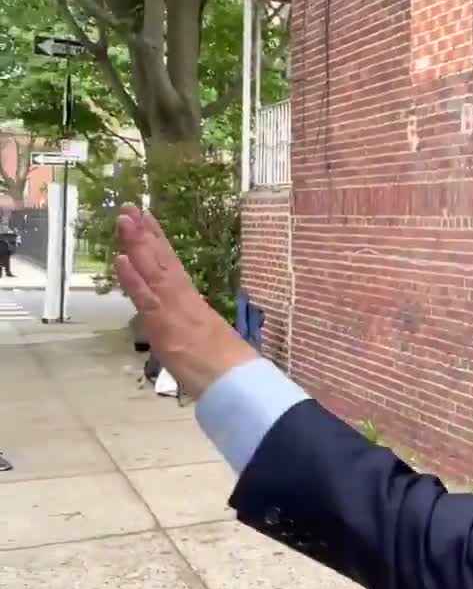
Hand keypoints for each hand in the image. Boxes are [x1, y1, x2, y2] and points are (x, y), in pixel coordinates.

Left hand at [114, 205, 256, 398]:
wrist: (235, 381)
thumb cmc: (228, 367)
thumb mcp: (209, 341)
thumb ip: (193, 329)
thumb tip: (188, 326)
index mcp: (193, 303)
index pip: (172, 266)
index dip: (158, 242)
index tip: (147, 220)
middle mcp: (183, 300)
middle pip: (161, 261)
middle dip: (144, 234)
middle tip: (130, 207)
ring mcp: (174, 309)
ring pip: (152, 271)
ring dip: (136, 244)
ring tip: (124, 219)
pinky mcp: (166, 324)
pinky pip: (146, 297)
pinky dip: (133, 278)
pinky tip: (120, 259)